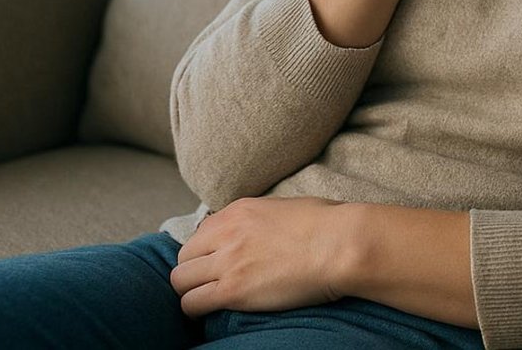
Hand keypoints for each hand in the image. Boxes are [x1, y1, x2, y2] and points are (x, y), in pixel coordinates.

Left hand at [169, 196, 357, 318]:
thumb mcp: (287, 208)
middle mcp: (227, 232)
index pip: (200, 232)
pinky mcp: (233, 289)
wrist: (341, 244)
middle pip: (184, 257)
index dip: (206, 252)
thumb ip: (263, 219)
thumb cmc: (329, 225)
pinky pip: (192, 303)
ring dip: (192, 292)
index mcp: (240, 210)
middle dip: (194, 272)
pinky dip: (196, 310)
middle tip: (210, 285)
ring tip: (209, 301)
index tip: (217, 264)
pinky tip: (211, 313)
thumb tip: (263, 231)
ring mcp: (228, 261)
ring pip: (180, 281)